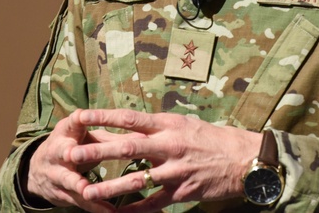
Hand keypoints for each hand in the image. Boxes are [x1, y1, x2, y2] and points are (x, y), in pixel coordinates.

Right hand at [25, 109, 117, 212]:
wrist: (39, 170)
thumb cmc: (74, 146)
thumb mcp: (86, 138)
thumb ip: (112, 137)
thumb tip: (145, 136)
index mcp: (67, 132)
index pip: (71, 122)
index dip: (77, 119)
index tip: (83, 115)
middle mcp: (58, 151)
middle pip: (63, 151)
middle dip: (70, 153)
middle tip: (74, 155)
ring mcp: (56, 173)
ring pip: (68, 179)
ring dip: (78, 184)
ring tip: (87, 190)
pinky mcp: (61, 193)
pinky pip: (78, 200)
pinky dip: (93, 206)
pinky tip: (109, 212)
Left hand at [71, 108, 261, 211]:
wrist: (244, 160)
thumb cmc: (214, 139)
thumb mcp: (187, 124)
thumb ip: (160, 126)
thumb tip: (133, 124)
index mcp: (169, 125)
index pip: (131, 118)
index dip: (104, 117)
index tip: (81, 116)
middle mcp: (170, 146)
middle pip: (128, 148)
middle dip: (98, 151)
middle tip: (73, 154)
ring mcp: (175, 171)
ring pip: (137, 180)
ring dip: (110, 187)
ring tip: (87, 192)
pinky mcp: (182, 192)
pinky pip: (153, 204)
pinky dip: (134, 211)